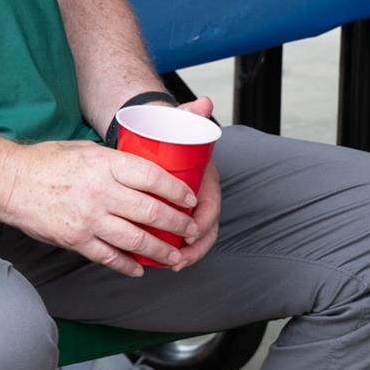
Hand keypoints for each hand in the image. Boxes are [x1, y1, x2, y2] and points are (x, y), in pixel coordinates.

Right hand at [0, 136, 204, 277]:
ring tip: (174, 255)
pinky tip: (140, 268)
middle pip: (151, 211)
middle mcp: (100, 191)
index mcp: (104, 164)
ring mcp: (88, 218)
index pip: (152, 177)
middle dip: (177, 223)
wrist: (9, 182)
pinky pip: (110, 256)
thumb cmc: (45, 162)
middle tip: (191, 230)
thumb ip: (114, 161)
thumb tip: (143, 171)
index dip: (177, 190)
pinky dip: (128, 265)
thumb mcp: (84, 149)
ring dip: (160, 250)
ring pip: (136, 239)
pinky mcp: (76, 239)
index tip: (190, 198)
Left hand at [167, 96, 221, 269]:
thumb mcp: (179, 122)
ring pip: (193, 236)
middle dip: (195, 248)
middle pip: (205, 228)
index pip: (211, 206)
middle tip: (177, 261)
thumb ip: (191, 112)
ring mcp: (189, 206)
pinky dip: (174, 249)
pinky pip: (180, 235)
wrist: (158, 132)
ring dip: (185, 254)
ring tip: (169, 265)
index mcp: (206, 178)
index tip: (190, 235)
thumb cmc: (169, 131)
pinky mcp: (176, 212)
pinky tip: (160, 261)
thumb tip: (203, 103)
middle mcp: (200, 194)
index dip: (203, 223)